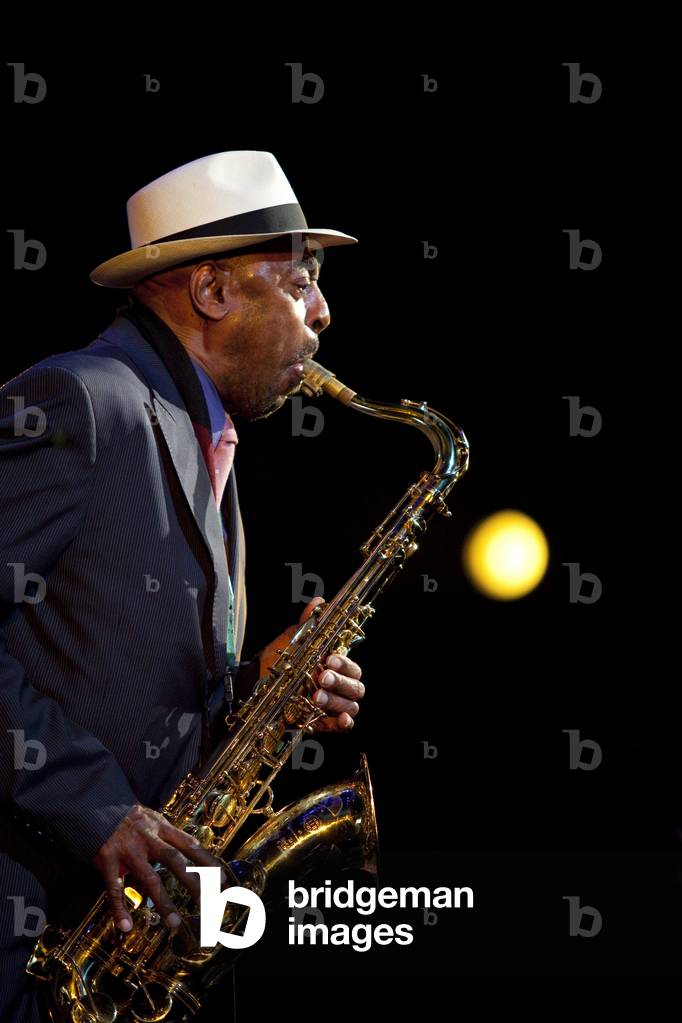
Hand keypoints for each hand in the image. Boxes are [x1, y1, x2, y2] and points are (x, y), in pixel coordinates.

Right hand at [92, 803, 222, 931]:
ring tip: (175, 923)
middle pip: (174, 861)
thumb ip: (168, 835)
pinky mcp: (107, 862)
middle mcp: (147, 839)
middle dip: (192, 882)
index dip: (207, 862)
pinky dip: (119, 909)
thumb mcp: (152, 818)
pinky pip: (114, 890)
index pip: (189, 844)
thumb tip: (192, 851)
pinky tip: (126, 926)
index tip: (222, 880)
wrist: (94, 806)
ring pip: (149, 879)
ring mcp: (128, 851)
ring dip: (163, 903)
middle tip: (207, 904)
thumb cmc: (128, 817)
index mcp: (160, 827)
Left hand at [258, 596, 364, 732]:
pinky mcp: (322, 722)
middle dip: (341, 682)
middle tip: (322, 677)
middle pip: (356, 686)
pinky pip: (341, 726)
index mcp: (333, 665)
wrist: (255, 685)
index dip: (345, 664)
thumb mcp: (292, 641)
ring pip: (351, 705)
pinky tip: (339, 720)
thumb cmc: (277, 661)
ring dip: (337, 701)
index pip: (352, 666)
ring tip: (316, 696)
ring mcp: (331, 705)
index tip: (330, 659)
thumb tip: (320, 601)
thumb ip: (308, 624)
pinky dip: (343, 724)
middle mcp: (336, 685)